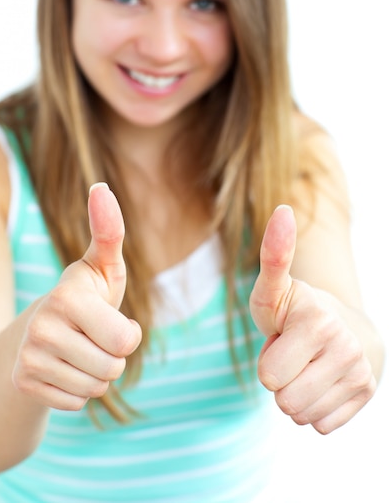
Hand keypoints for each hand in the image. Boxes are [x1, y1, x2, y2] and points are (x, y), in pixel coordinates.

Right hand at [12, 183, 141, 409]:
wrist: (46, 329)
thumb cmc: (87, 295)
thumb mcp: (102, 266)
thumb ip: (108, 231)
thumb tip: (100, 187)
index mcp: (67, 296)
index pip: (126, 341)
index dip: (128, 333)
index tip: (109, 317)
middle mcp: (42, 326)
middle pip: (112, 368)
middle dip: (113, 356)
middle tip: (95, 337)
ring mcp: (29, 356)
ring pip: (95, 389)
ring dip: (97, 374)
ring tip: (80, 351)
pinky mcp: (24, 382)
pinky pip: (76, 403)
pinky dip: (78, 390)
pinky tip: (64, 368)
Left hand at [249, 205, 374, 433]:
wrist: (343, 325)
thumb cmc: (296, 310)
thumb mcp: (275, 288)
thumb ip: (273, 255)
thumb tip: (282, 209)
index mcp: (317, 320)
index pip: (268, 377)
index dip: (268, 361)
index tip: (285, 339)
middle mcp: (345, 346)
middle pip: (283, 401)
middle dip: (280, 379)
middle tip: (294, 353)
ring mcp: (360, 372)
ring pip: (302, 415)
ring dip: (297, 394)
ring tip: (307, 365)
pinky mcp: (367, 393)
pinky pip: (321, 425)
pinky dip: (316, 408)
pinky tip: (323, 381)